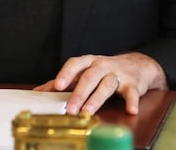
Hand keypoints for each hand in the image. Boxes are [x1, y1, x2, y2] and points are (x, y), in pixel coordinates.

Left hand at [34, 52, 166, 115]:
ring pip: (106, 85)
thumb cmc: (104, 70)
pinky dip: (131, 101)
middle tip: (70, 108)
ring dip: (96, 99)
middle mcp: (102, 66)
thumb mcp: (84, 72)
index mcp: (88, 62)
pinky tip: (130, 110)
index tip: (57, 86)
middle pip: (89, 77)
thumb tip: (38, 92)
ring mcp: (117, 74)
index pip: (75, 64)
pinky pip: (132, 92)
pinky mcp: (132, 84)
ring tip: (88, 112)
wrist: (137, 65)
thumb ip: (63, 82)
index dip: (66, 74)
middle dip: (79, 93)